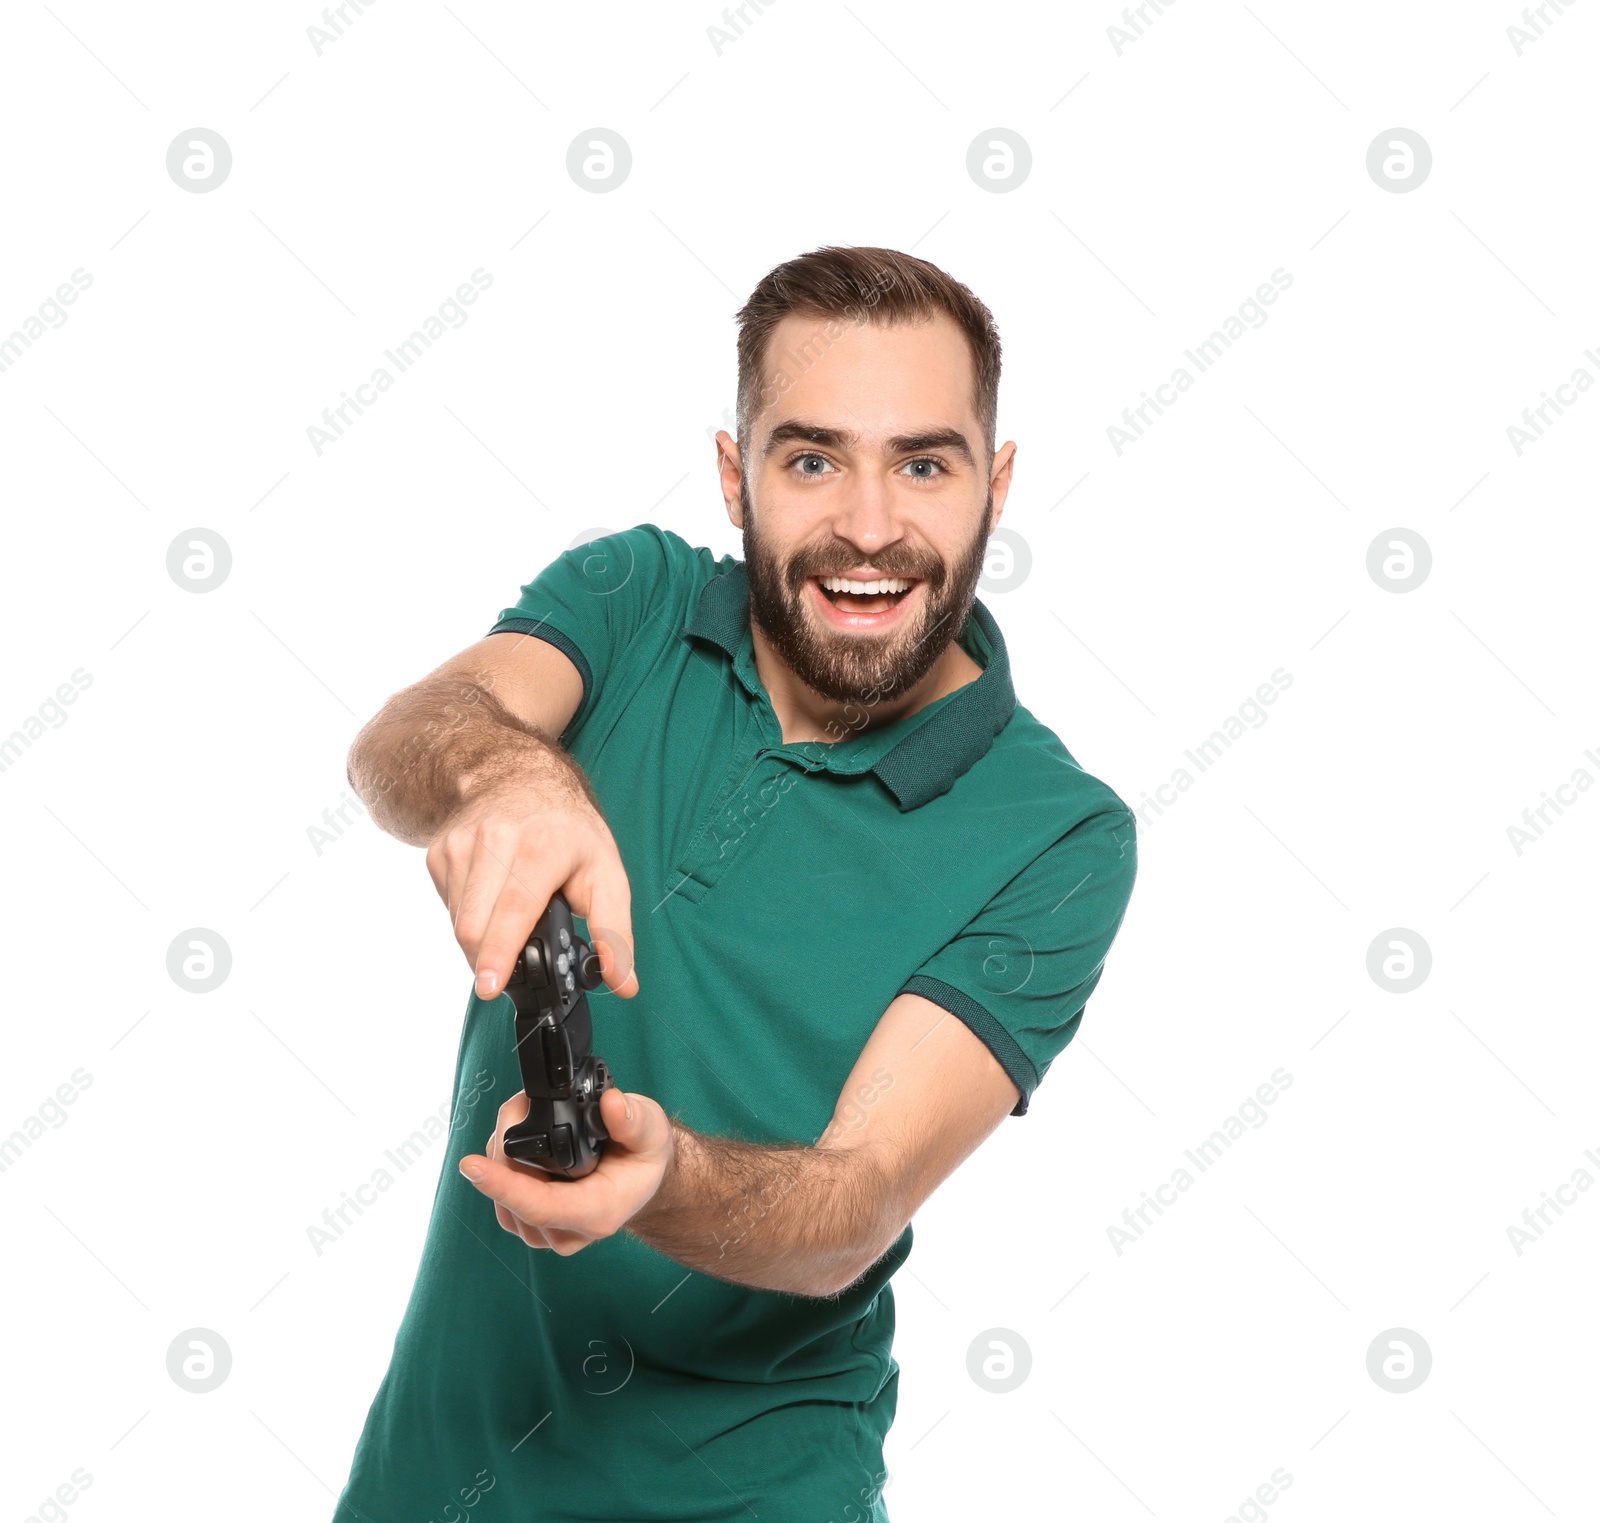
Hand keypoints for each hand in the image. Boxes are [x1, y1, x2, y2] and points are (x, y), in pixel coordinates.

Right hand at [425, 764, 637, 1001]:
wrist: (520, 774)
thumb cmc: (568, 829)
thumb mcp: (607, 872)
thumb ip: (616, 932)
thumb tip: (625, 984)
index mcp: (541, 846)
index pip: (513, 910)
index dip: (500, 953)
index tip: (490, 987)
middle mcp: (495, 840)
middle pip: (476, 927)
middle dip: (491, 960)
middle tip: (512, 968)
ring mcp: (460, 843)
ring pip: (458, 923)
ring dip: (481, 940)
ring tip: (510, 921)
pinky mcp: (439, 851)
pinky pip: (448, 908)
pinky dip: (469, 917)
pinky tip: (491, 899)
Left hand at [460, 1088, 672, 1253]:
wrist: (640, 1179)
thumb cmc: (643, 1157)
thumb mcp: (652, 1131)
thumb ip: (634, 1120)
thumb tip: (611, 1104)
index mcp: (599, 1212)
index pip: (540, 1207)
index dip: (503, 1186)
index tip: (472, 1165)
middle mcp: (571, 1231)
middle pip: (514, 1197)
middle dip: (502, 1149)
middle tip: (519, 1104)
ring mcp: (550, 1234)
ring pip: (503, 1201)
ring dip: (500, 1158)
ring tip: (521, 1118)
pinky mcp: (535, 1227)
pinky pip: (505, 1203)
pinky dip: (503, 1171)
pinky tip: (516, 1145)